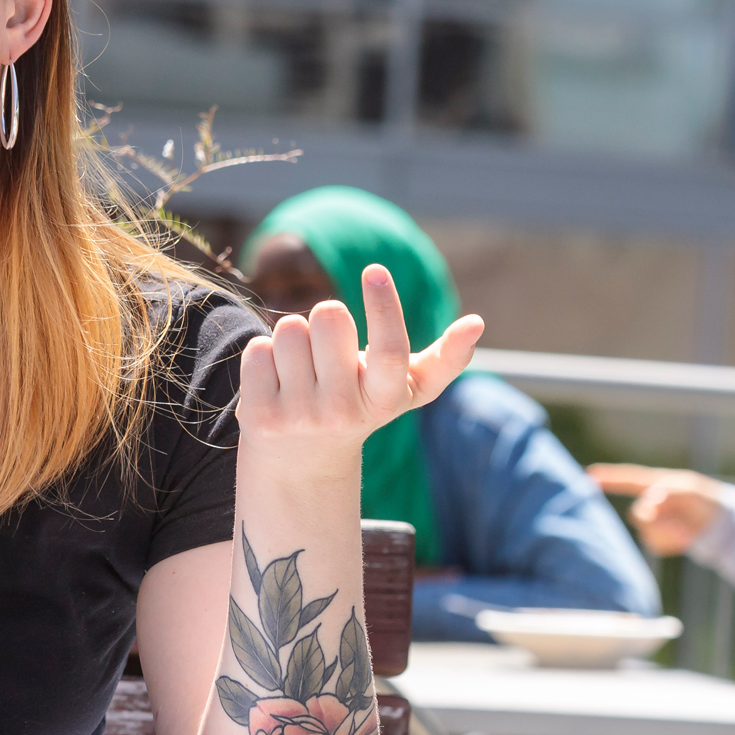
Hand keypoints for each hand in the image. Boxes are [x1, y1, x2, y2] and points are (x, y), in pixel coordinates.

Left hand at [237, 264, 483, 457]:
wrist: (301, 463)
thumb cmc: (360, 405)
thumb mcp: (404, 390)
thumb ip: (445, 359)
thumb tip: (478, 322)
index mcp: (385, 399)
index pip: (390, 350)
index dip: (384, 308)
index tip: (375, 271)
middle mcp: (345, 412)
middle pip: (329, 317)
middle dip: (325, 317)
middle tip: (328, 348)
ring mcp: (301, 417)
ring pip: (289, 329)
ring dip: (293, 339)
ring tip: (302, 369)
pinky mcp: (261, 417)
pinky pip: (257, 350)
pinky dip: (264, 356)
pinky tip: (276, 382)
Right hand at [588, 464, 727, 557]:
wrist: (720, 523)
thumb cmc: (706, 500)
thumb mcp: (693, 491)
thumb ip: (671, 493)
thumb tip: (650, 499)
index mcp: (656, 484)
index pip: (629, 480)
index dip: (609, 478)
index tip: (589, 476)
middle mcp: (651, 503)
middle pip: (638, 514)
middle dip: (656, 522)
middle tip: (679, 527)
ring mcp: (654, 522)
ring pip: (646, 533)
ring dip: (668, 534)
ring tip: (687, 532)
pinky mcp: (660, 539)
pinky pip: (656, 545)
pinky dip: (671, 543)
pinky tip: (685, 538)